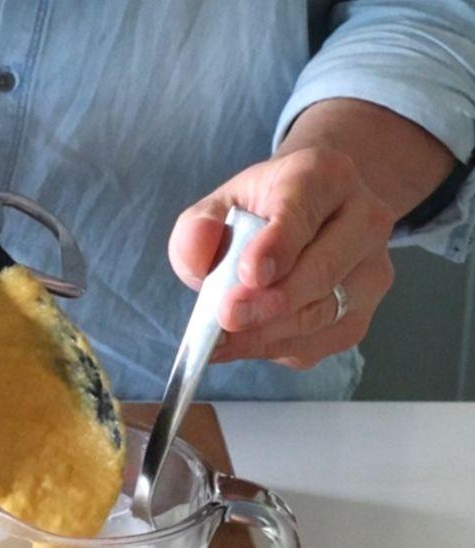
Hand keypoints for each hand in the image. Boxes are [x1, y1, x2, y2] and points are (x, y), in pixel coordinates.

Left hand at [168, 146, 394, 369]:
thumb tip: (197, 251)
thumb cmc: (259, 211)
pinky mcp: (362, 313)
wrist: (310, 216)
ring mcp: (371, 271)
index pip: (303, 212)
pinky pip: (319, 343)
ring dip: (267, 333)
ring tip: (222, 340)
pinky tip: (240, 344)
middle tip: (227, 317)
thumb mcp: (219, 205)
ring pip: (322, 314)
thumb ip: (199, 227)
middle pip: (322, 271)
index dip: (278, 245)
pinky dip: (275, 349)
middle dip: (271, 302)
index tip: (250, 273)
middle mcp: (364, 220)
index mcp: (325, 177)